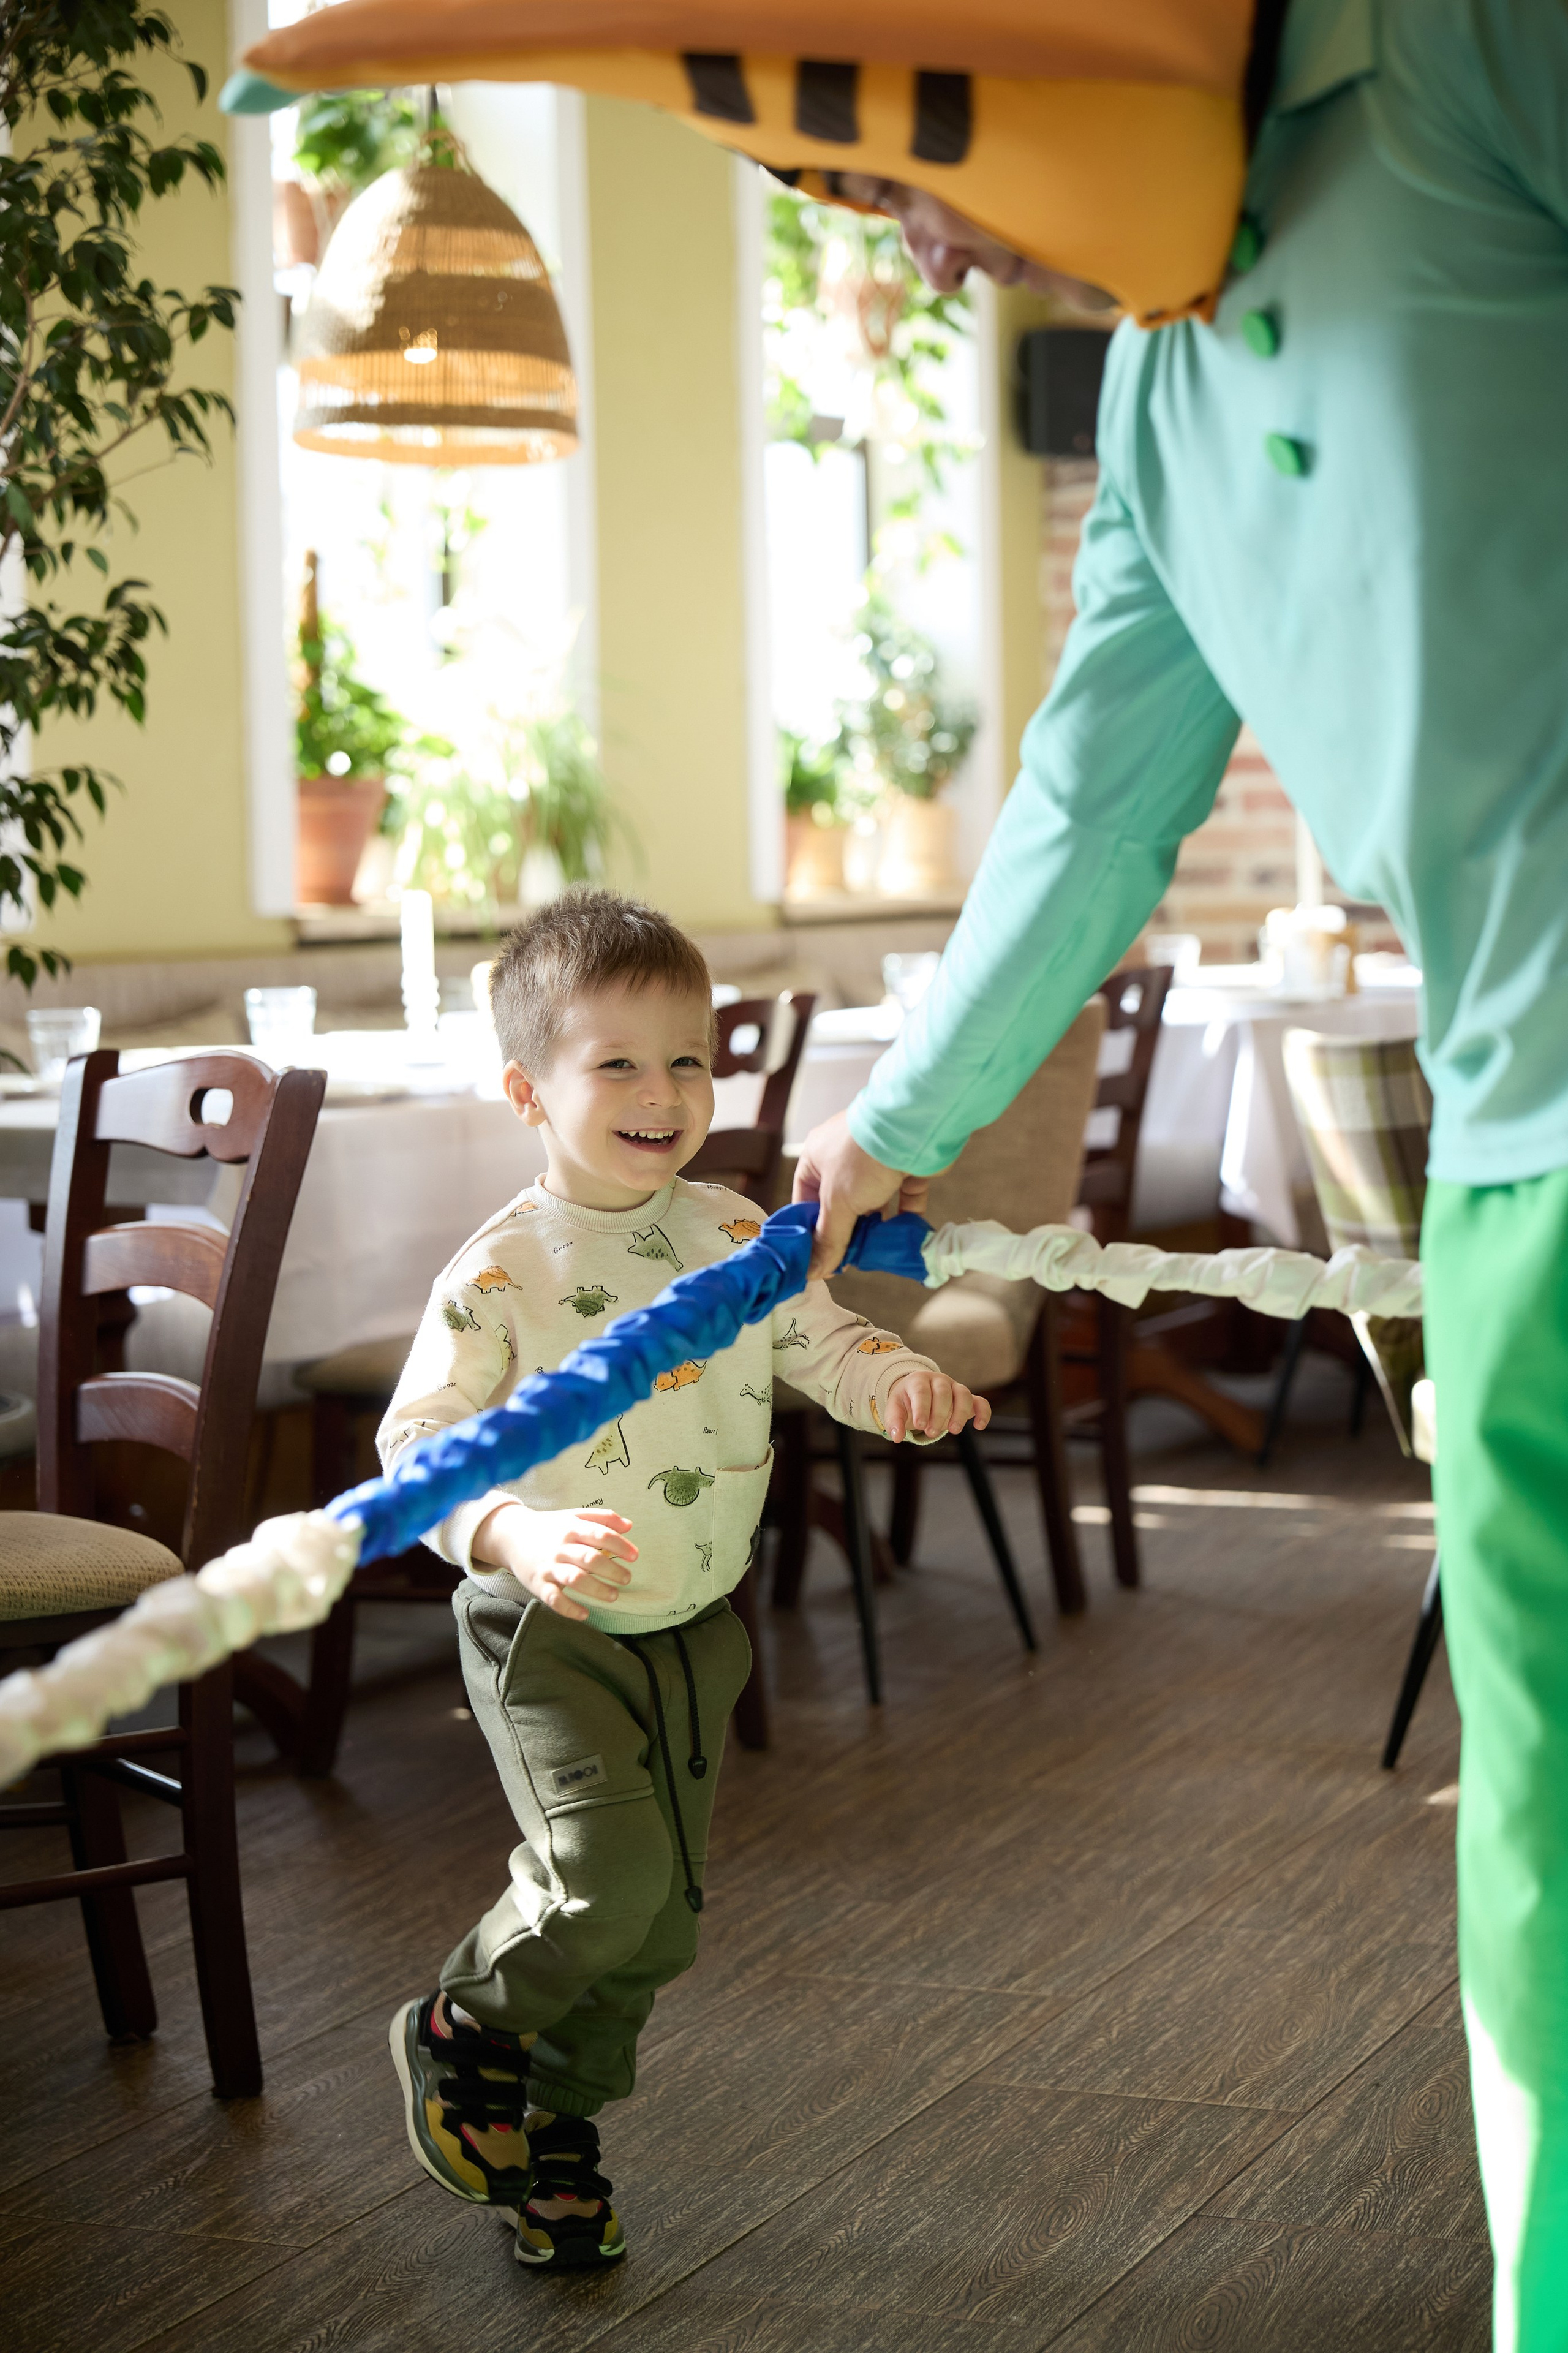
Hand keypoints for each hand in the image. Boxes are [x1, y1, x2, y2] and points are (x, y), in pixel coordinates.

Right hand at [473, 1502, 637, 1621]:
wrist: (511, 1535)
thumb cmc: (549, 1528)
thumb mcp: (573, 1516)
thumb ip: (602, 1518)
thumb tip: (629, 1525)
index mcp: (572, 1528)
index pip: (601, 1535)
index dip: (620, 1546)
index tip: (634, 1556)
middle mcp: (561, 1547)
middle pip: (590, 1558)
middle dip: (612, 1570)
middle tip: (626, 1579)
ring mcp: (549, 1566)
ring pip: (575, 1579)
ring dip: (596, 1589)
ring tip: (613, 1596)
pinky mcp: (538, 1584)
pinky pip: (554, 1599)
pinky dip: (570, 1609)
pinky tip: (585, 1614)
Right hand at [793, 1109, 929, 1278]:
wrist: (914, 1128)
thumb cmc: (863, 1159)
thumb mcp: (837, 1202)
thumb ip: (827, 1239)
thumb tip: (813, 1272)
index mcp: (817, 1158)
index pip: (805, 1201)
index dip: (811, 1232)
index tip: (820, 1261)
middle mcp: (844, 1159)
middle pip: (840, 1206)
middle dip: (846, 1234)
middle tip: (851, 1262)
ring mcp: (877, 1163)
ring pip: (872, 1204)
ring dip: (875, 1228)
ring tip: (876, 1253)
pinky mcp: (906, 1167)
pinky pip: (903, 1198)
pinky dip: (904, 1216)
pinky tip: (904, 1237)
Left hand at [883, 1371, 990, 1442]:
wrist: (919, 1392)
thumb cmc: (907, 1401)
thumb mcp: (895, 1408)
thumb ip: (894, 1421)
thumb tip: (896, 1437)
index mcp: (919, 1380)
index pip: (921, 1391)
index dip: (922, 1408)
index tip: (919, 1425)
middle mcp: (939, 1381)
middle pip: (943, 1393)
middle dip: (938, 1414)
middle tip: (931, 1432)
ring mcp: (955, 1388)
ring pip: (963, 1395)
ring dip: (960, 1413)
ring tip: (953, 1431)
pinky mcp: (967, 1398)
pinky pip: (980, 1402)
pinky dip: (983, 1412)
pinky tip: (979, 1426)